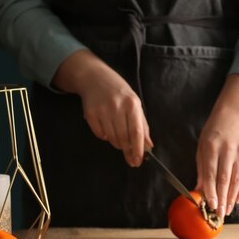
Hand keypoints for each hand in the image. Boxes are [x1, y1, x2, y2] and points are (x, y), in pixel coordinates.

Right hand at [53, 50, 152, 166]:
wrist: (94, 78)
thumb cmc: (118, 91)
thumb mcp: (134, 104)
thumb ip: (142, 125)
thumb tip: (148, 145)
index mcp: (131, 104)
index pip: (136, 132)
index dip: (138, 149)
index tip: (138, 161)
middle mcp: (117, 107)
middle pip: (124, 138)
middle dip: (128, 151)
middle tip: (130, 159)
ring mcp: (102, 110)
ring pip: (112, 138)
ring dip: (117, 144)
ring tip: (119, 138)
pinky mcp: (90, 114)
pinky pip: (100, 134)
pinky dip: (105, 136)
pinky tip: (107, 128)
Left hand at [196, 74, 238, 217]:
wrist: (233, 118)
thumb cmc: (212, 135)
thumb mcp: (202, 149)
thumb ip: (202, 170)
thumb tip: (200, 191)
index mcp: (212, 147)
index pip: (212, 174)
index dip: (212, 191)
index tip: (211, 205)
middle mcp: (228, 150)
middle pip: (226, 179)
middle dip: (222, 198)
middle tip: (219, 214)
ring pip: (238, 180)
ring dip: (232, 197)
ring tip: (227, 210)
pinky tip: (236, 200)